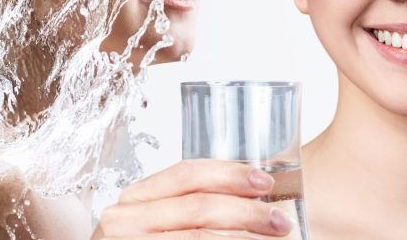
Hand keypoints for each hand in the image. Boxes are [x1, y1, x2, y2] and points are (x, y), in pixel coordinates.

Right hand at [92, 159, 294, 238]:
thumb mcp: (157, 222)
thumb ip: (187, 208)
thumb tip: (253, 194)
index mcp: (134, 199)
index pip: (186, 173)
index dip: (230, 174)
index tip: (266, 181)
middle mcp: (124, 220)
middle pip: (198, 206)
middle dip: (247, 211)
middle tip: (282, 220)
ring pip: (200, 237)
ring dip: (245, 237)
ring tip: (277, 237)